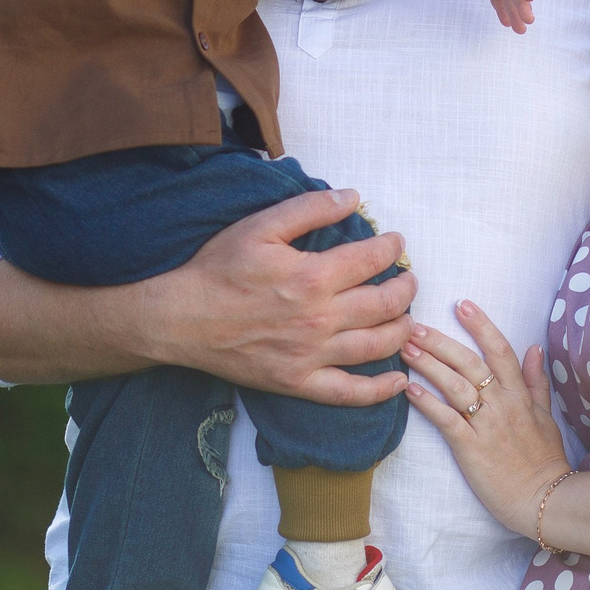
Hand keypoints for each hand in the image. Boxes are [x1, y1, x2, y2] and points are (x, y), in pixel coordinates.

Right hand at [138, 188, 419, 403]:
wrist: (180, 319)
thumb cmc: (218, 270)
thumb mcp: (260, 226)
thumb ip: (308, 208)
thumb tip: (352, 196)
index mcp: (312, 276)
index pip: (371, 260)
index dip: (391, 248)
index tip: (395, 243)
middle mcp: (320, 319)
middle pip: (384, 304)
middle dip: (405, 288)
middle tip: (408, 279)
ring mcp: (312, 355)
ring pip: (377, 346)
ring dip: (402, 330)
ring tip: (408, 319)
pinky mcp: (299, 382)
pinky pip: (349, 392)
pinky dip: (379, 390)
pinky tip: (399, 381)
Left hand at [399, 302, 572, 535]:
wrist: (544, 499)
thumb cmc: (543, 459)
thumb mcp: (546, 416)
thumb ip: (536, 381)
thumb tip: (535, 347)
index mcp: (519, 395)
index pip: (500, 350)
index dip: (481, 325)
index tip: (462, 304)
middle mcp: (502, 404)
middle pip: (469, 363)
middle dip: (440, 341)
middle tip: (413, 325)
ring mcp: (486, 425)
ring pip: (454, 386)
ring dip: (428, 365)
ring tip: (405, 348)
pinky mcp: (471, 448)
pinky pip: (446, 420)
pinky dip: (427, 403)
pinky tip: (409, 389)